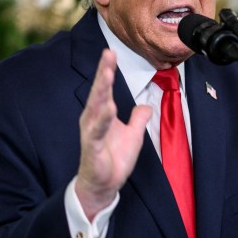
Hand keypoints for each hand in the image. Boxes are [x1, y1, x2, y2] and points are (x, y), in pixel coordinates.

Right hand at [75, 49, 151, 219]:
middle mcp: (92, 120)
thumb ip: (137, 119)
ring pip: (96, 108)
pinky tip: (109, 108)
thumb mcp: (133, 136)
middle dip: (103, 72)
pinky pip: (98, 132)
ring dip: (102, 91)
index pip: (105, 88)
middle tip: (108, 53)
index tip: (111, 52)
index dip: (107, 70)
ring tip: (108, 74)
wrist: (103, 185)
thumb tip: (146, 106)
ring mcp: (91, 134)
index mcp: (100, 114)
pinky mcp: (93, 149)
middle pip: (99, 92)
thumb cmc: (114, 159)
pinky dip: (103, 120)